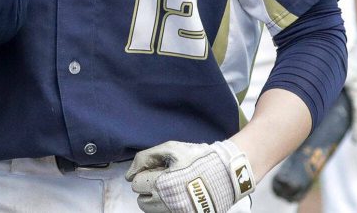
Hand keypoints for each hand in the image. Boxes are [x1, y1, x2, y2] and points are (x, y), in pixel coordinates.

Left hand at [126, 140, 254, 212]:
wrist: (228, 172)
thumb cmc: (198, 158)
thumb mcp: (170, 149)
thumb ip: (145, 159)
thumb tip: (128, 175)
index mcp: (162, 184)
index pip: (137, 185)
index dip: (144, 175)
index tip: (156, 170)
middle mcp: (169, 204)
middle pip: (143, 203)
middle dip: (148, 190)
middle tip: (162, 180)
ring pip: (154, 212)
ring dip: (157, 201)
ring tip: (171, 188)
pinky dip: (168, 207)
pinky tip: (179, 196)